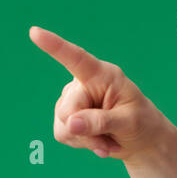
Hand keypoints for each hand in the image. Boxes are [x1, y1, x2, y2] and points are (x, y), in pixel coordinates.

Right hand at [28, 25, 166, 160]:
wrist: (141, 140)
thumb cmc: (141, 123)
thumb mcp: (129, 122)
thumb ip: (101, 121)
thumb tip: (70, 123)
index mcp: (103, 75)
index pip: (77, 59)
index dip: (55, 46)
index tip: (35, 33)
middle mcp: (83, 83)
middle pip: (68, 110)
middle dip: (86, 131)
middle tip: (110, 138)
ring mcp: (71, 100)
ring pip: (64, 125)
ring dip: (87, 140)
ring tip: (107, 139)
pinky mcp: (65, 117)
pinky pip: (63, 134)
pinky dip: (82, 144)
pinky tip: (98, 141)